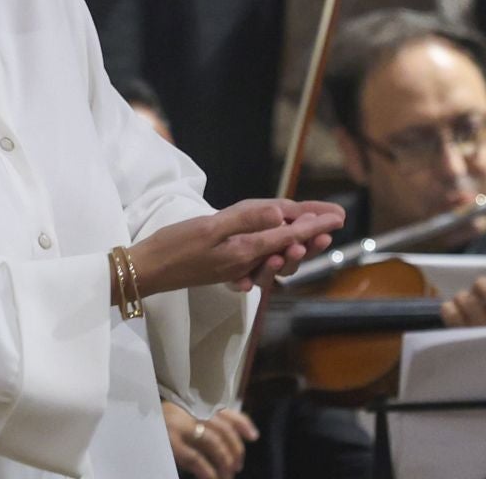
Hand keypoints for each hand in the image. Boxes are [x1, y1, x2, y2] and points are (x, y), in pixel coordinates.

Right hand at [129, 199, 343, 295]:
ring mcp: (237, 267)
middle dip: (313, 234)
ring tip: (316, 235)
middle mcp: (246, 261)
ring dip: (297, 246)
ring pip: (275, 257)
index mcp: (245, 249)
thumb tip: (280, 214)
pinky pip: (258, 264)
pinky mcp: (227, 269)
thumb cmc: (175, 245)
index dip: (315, 222)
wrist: (147, 270)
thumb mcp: (210, 227)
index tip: (338, 216)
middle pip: (288, 247)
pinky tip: (279, 249)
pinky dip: (273, 255)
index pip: (288, 233)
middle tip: (335, 223)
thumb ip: (246, 219)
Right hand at [163, 402, 256, 478]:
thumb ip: (200, 423)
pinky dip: (208, 471)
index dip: (241, 422)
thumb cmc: (155, 427)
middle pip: (221, 428)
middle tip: (238, 465)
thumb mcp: (178, 420)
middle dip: (234, 448)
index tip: (253, 436)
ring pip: (212, 442)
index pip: (223, 410)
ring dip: (225, 460)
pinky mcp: (169, 443)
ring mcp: (178, 426)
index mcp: (190, 404)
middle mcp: (186, 411)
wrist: (128, 427)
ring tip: (228, 474)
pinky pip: (196, 458)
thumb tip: (231, 437)